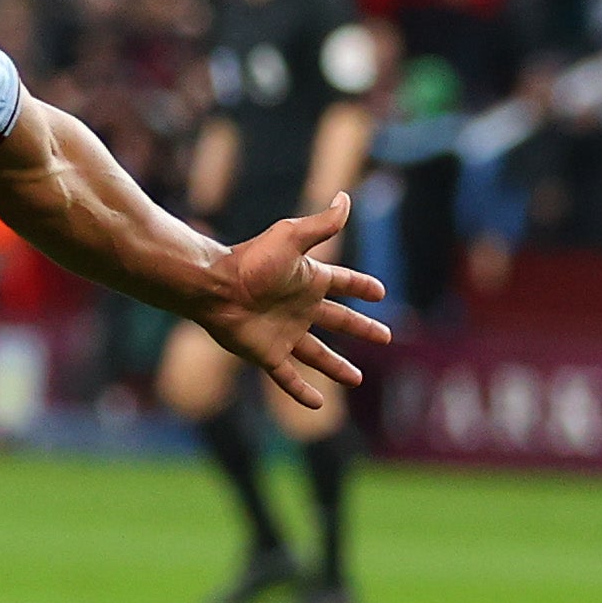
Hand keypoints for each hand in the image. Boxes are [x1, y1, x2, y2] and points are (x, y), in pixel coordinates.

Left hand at [201, 193, 392, 407]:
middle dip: (361, 328)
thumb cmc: (252, 261)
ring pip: (318, 355)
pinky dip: (302, 391)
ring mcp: (284, 333)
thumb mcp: (292, 237)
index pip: (343, 283)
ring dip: (337, 367)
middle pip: (339, 320)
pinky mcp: (267, 354)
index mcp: (308, 280)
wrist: (215, 287)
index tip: (381, 292)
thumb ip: (323, 224)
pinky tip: (319, 405)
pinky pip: (288, 377)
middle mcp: (299, 308)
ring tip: (358, 380)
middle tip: (385, 336)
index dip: (362, 287)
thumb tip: (345, 197)